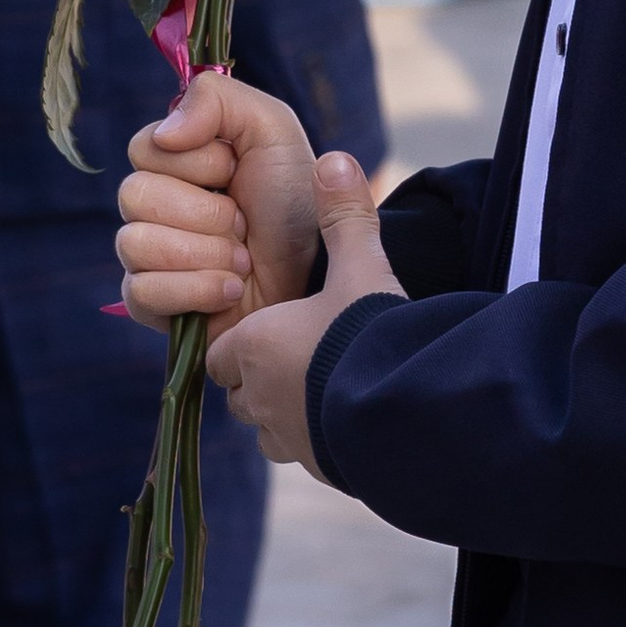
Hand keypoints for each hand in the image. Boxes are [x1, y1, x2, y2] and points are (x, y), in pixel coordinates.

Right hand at [115, 69, 321, 331]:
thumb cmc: (296, 203)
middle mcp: (155, 205)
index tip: (236, 172)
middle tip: (244, 224)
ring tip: (241, 261)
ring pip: (134, 244)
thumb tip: (164, 134)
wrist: (319, 277)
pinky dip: (196, 290)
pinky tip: (229, 291)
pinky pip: (140, 293)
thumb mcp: (273, 129)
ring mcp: (149, 256)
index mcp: (177, 160)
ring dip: (205, 254)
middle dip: (206, 213)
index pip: (144, 148)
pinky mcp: (152, 304)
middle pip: (134, 195)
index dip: (196, 162)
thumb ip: (216, 100)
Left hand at [207, 153, 402, 474]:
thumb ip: (345, 216)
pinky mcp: (320, 468)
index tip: (280, 326)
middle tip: (308, 353)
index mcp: (255, 348)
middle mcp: (259, 399)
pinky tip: (354, 419)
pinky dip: (321, 438)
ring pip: (269, 426)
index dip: (247, 338)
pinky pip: (306, 451)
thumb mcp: (361, 266)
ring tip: (332, 388)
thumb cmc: (368, 332)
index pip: (222, 351)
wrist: (403, 409)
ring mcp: (288, 439)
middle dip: (265, 376)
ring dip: (290, 410)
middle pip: (242, 390)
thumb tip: (336, 158)